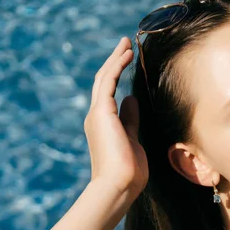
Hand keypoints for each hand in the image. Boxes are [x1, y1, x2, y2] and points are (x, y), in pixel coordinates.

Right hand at [83, 37, 148, 205]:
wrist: (118, 185)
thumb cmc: (129, 172)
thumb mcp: (133, 140)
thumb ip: (130, 120)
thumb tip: (131, 100)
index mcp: (103, 125)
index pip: (109, 94)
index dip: (117, 76)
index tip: (127, 61)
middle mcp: (96, 117)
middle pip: (104, 82)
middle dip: (115, 62)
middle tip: (125, 45)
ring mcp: (97, 114)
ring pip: (104, 78)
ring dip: (116, 59)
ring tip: (127, 44)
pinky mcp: (102, 112)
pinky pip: (109, 81)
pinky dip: (117, 66)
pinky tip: (127, 54)